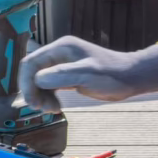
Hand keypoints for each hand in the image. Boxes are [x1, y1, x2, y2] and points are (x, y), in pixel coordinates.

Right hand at [19, 36, 157, 113]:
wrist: (130, 78)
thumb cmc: (112, 74)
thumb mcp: (87, 74)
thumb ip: (62, 75)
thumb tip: (38, 80)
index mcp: (61, 48)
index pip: (31, 62)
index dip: (26, 82)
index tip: (32, 101)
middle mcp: (59, 54)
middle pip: (32, 72)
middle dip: (33, 91)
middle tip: (42, 109)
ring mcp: (63, 65)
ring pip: (39, 81)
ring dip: (40, 96)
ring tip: (51, 110)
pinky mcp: (68, 76)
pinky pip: (49, 86)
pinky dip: (48, 97)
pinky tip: (56, 107)